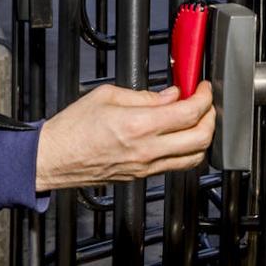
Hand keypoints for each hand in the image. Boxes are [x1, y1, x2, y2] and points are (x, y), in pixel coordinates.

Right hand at [34, 82, 214, 190]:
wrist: (55, 157)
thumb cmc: (72, 128)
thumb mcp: (106, 96)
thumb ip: (143, 95)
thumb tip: (170, 95)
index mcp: (138, 124)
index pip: (188, 113)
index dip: (204, 97)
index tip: (204, 88)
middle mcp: (146, 150)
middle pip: (200, 138)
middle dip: (211, 117)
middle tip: (205, 103)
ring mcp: (146, 167)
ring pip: (193, 158)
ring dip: (202, 137)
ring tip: (196, 120)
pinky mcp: (142, 176)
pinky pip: (175, 165)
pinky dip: (186, 150)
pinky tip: (178, 136)